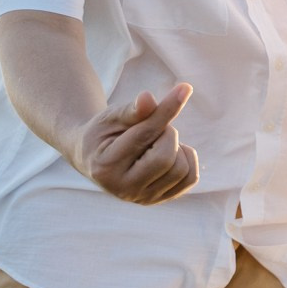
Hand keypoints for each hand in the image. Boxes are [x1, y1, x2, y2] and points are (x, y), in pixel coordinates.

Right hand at [72, 83, 198, 204]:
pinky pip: (191, 178)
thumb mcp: (111, 117)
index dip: (166, 109)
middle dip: (167, 132)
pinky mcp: (159, 200)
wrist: (95, 156)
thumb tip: (148, 98)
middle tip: (153, 127)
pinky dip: (187, 159)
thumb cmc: (104, 132)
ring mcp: (142, 199)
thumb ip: (132, 110)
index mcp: (106, 166)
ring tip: (156, 141)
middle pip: (167, 157)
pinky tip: (170, 152)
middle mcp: (123, 190)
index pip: (146, 136)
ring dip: (176, 146)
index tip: (184, 88)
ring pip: (182, 169)